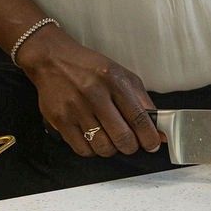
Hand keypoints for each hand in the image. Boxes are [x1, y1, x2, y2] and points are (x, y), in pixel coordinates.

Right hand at [16, 27, 162, 157]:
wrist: (53, 60)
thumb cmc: (91, 68)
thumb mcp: (121, 75)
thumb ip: (142, 101)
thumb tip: (158, 129)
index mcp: (114, 81)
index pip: (138, 117)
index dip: (149, 137)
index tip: (153, 144)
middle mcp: (95, 95)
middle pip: (122, 137)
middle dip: (131, 147)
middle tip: (131, 144)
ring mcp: (76, 109)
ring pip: (102, 147)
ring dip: (112, 149)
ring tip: (111, 140)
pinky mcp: (60, 120)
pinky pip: (82, 149)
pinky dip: (93, 150)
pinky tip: (94, 140)